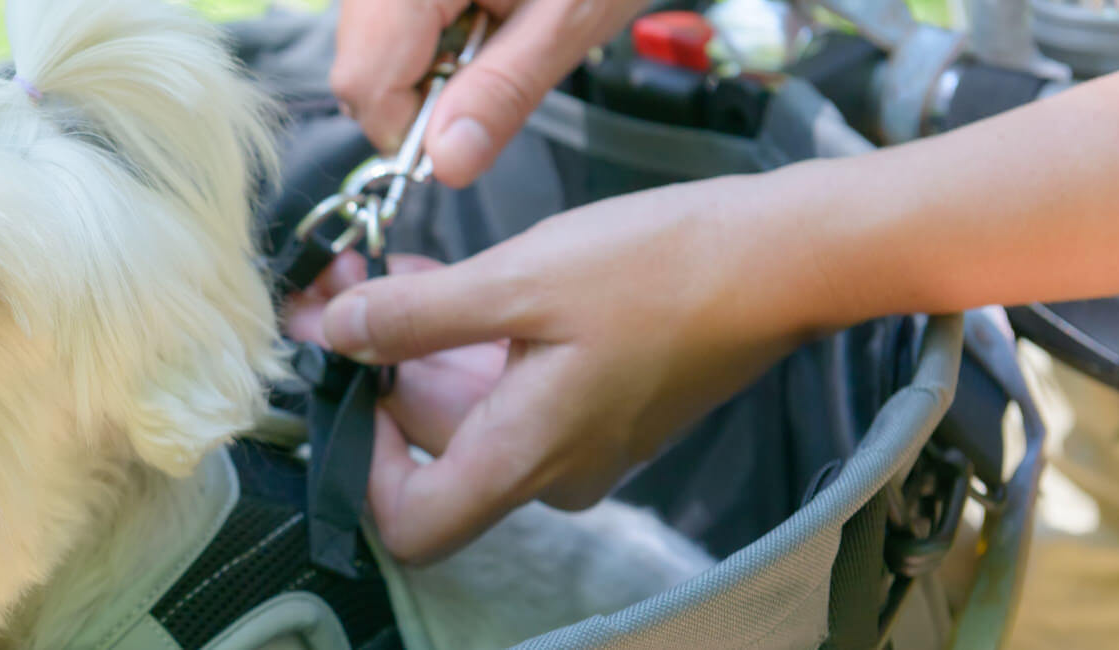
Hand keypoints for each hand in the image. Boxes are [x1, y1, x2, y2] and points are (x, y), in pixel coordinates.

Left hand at [315, 178, 840, 562]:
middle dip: (376, 367)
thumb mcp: (517, 281)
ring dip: (416, 343)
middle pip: (431, 450)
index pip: (411, 523)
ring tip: (380, 265)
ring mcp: (581, 440)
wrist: (782, 259)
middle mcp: (552, 470)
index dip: (357, 462)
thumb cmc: (663, 270)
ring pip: (469, 409)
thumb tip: (336, 334)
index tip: (341, 380)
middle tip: (338, 286)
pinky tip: (445, 276)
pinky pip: (514, 386)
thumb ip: (414, 317)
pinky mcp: (603, 404)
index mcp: (525, 458)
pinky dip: (469, 337)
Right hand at [329, 0, 648, 186]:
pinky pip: (386, 26)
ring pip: (368, 50)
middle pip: (358, 66)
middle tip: (491, 69)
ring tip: (488, 34)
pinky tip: (475, 20)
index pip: (364, 78)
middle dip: (417, 95)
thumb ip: (501, 93)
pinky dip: (427, 41)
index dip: (409, 126)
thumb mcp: (567, 23)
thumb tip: (446, 162)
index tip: (463, 138)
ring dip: (423, 68)